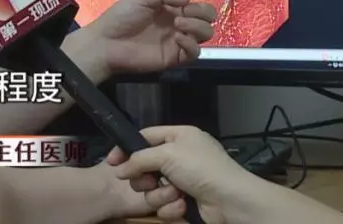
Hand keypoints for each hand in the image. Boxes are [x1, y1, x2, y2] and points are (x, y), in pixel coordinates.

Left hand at [67, 0, 221, 78]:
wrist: (107, 43)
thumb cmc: (121, 17)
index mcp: (169, 2)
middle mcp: (178, 19)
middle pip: (207, 13)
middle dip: (203, 10)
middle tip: (184, 12)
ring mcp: (178, 38)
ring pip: (207, 31)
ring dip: (197, 26)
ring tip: (178, 25)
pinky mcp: (176, 56)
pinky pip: (196, 51)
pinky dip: (190, 44)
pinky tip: (176, 38)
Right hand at [106, 126, 257, 222]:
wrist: (230, 200)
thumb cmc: (200, 168)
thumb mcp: (167, 154)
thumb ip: (138, 158)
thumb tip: (119, 170)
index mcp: (179, 136)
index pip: (145, 136)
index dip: (127, 148)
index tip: (112, 162)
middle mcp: (180, 156)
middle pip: (145, 165)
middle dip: (144, 177)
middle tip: (148, 181)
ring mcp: (183, 180)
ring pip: (152, 188)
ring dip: (160, 194)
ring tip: (175, 194)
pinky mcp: (185, 201)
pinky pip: (164, 204)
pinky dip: (171, 207)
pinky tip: (183, 205)